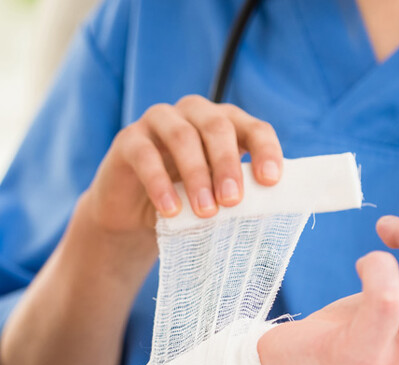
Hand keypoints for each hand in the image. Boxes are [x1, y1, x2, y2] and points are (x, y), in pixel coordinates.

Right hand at [73, 95, 284, 242]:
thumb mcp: (216, 197)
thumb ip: (238, 194)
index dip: (265, 150)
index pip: (253, 128)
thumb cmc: (185, 204)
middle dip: (227, 164)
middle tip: (232, 200)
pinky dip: (159, 183)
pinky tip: (170, 210)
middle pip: (217, 126)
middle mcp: (193, 113)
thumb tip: (269, 209)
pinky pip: (145, 155)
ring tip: (205, 211)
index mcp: (225, 123)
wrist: (134, 217)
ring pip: (182, 136)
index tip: (270, 181)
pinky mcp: (128, 139)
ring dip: (196, 174)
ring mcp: (158, 121)